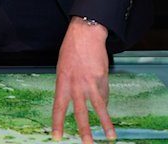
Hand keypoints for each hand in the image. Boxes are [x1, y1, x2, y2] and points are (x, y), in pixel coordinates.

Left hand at [51, 17, 113, 142]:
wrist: (86, 34)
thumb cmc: (72, 50)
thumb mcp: (63, 68)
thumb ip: (68, 86)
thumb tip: (78, 102)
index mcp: (62, 81)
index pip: (58, 107)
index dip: (57, 123)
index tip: (57, 137)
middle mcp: (76, 84)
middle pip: (80, 112)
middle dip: (84, 130)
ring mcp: (90, 82)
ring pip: (98, 108)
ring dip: (105, 124)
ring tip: (110, 138)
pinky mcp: (102, 78)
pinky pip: (104, 95)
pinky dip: (105, 104)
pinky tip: (106, 112)